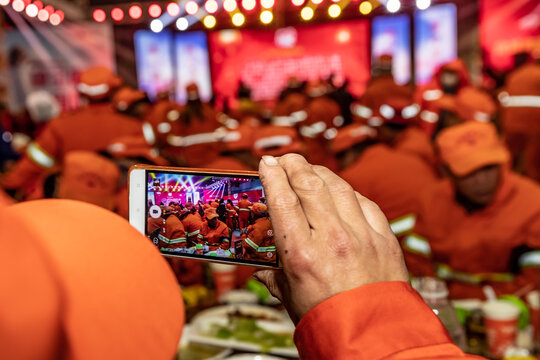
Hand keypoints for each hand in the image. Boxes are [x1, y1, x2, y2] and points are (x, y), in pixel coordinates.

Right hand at [254, 154, 408, 323]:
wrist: (373, 339)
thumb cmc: (329, 321)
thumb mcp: (290, 298)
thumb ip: (273, 276)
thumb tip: (260, 268)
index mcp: (302, 254)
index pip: (283, 200)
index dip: (272, 176)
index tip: (266, 163)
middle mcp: (332, 239)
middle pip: (310, 185)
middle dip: (294, 165)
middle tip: (286, 159)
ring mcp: (362, 235)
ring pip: (338, 187)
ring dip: (320, 172)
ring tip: (309, 169)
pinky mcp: (384, 238)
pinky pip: (364, 202)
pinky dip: (348, 192)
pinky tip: (340, 190)